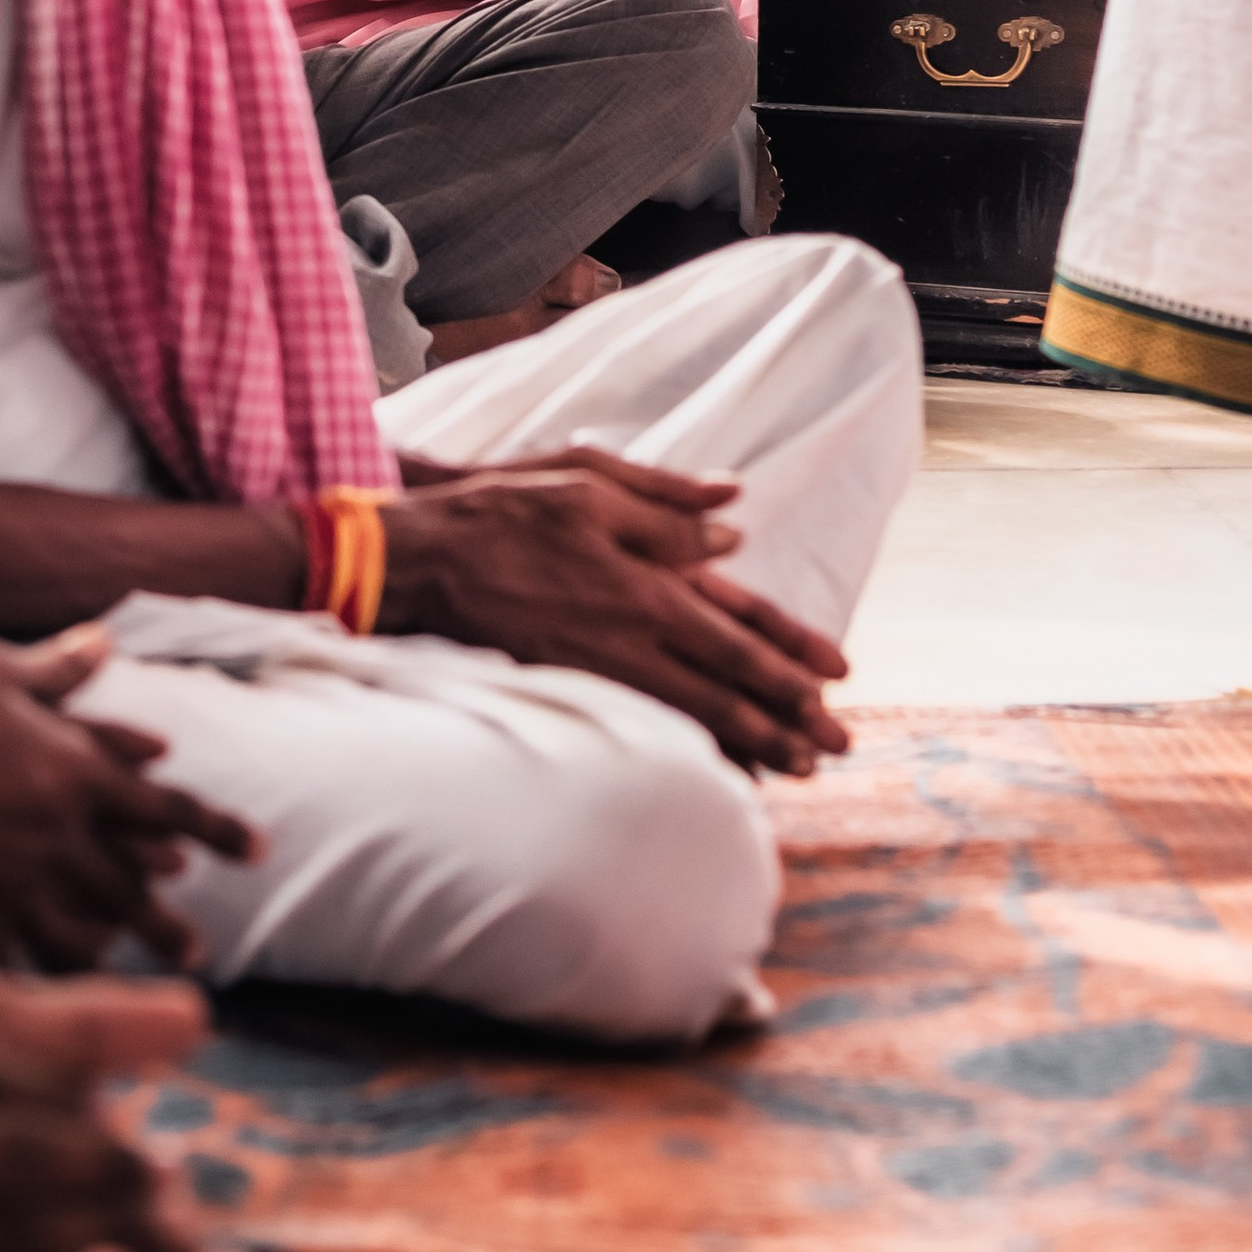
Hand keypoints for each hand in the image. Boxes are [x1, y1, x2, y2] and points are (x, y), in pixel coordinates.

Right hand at [0, 625, 257, 969]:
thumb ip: (55, 669)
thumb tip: (103, 644)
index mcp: (77, 768)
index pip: (169, 805)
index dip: (218, 828)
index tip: (259, 850)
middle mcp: (60, 827)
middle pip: (133, 881)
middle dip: (166, 919)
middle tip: (199, 952)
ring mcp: (18, 869)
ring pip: (84, 923)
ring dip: (116, 952)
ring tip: (132, 984)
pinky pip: (18, 941)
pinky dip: (41, 966)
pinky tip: (54, 992)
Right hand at [383, 447, 851, 774]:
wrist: (416, 563)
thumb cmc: (500, 514)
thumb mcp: (586, 481)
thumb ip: (665, 508)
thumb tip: (732, 524)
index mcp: (645, 584)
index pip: (737, 630)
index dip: (790, 656)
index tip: (835, 680)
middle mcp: (630, 637)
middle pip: (727, 687)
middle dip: (788, 720)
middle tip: (834, 749)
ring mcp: (598, 671)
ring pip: (691, 719)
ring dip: (749, 745)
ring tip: (793, 770)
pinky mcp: (567, 689)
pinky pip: (644, 728)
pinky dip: (686, 750)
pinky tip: (709, 765)